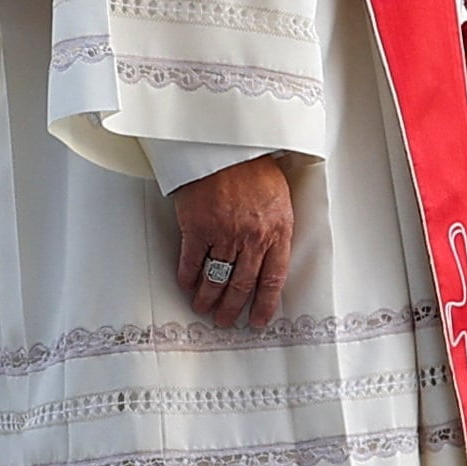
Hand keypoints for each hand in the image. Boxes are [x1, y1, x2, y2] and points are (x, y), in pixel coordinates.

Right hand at [173, 155, 294, 328]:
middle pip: (242, 285)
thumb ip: (277, 231)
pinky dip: (188, 277)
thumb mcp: (280, 201)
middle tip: (225, 320)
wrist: (228, 145)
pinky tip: (186, 285)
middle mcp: (253, 238)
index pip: (274, 280)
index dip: (264, 305)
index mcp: (278, 232)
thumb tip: (272, 261)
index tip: (257, 320)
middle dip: (232, 308)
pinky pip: (192, 261)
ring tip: (203, 308)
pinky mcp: (198, 227)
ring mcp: (225, 234)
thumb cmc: (254, 169)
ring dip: (208, 298)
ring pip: (216, 278)